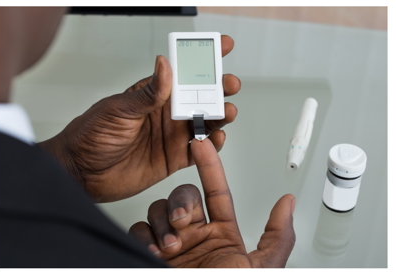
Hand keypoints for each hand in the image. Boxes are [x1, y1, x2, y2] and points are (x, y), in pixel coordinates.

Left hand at [39, 35, 239, 201]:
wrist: (83, 172)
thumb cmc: (92, 135)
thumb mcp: (119, 109)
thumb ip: (147, 92)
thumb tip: (165, 65)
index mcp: (153, 95)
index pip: (182, 72)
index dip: (203, 58)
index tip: (223, 46)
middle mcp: (165, 113)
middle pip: (200, 97)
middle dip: (219, 88)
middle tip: (229, 84)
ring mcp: (171, 135)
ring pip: (205, 122)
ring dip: (220, 116)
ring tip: (227, 112)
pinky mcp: (173, 157)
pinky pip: (199, 150)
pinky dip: (212, 145)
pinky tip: (217, 138)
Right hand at [129, 138, 295, 267]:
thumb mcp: (261, 269)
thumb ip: (277, 236)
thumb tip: (288, 202)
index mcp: (221, 234)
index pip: (215, 190)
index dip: (209, 165)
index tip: (202, 145)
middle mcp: (195, 236)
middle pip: (182, 196)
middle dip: (181, 203)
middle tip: (185, 222)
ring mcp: (171, 245)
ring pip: (159, 210)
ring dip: (163, 222)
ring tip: (171, 246)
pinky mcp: (149, 254)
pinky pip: (139, 230)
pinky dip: (144, 235)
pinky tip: (154, 251)